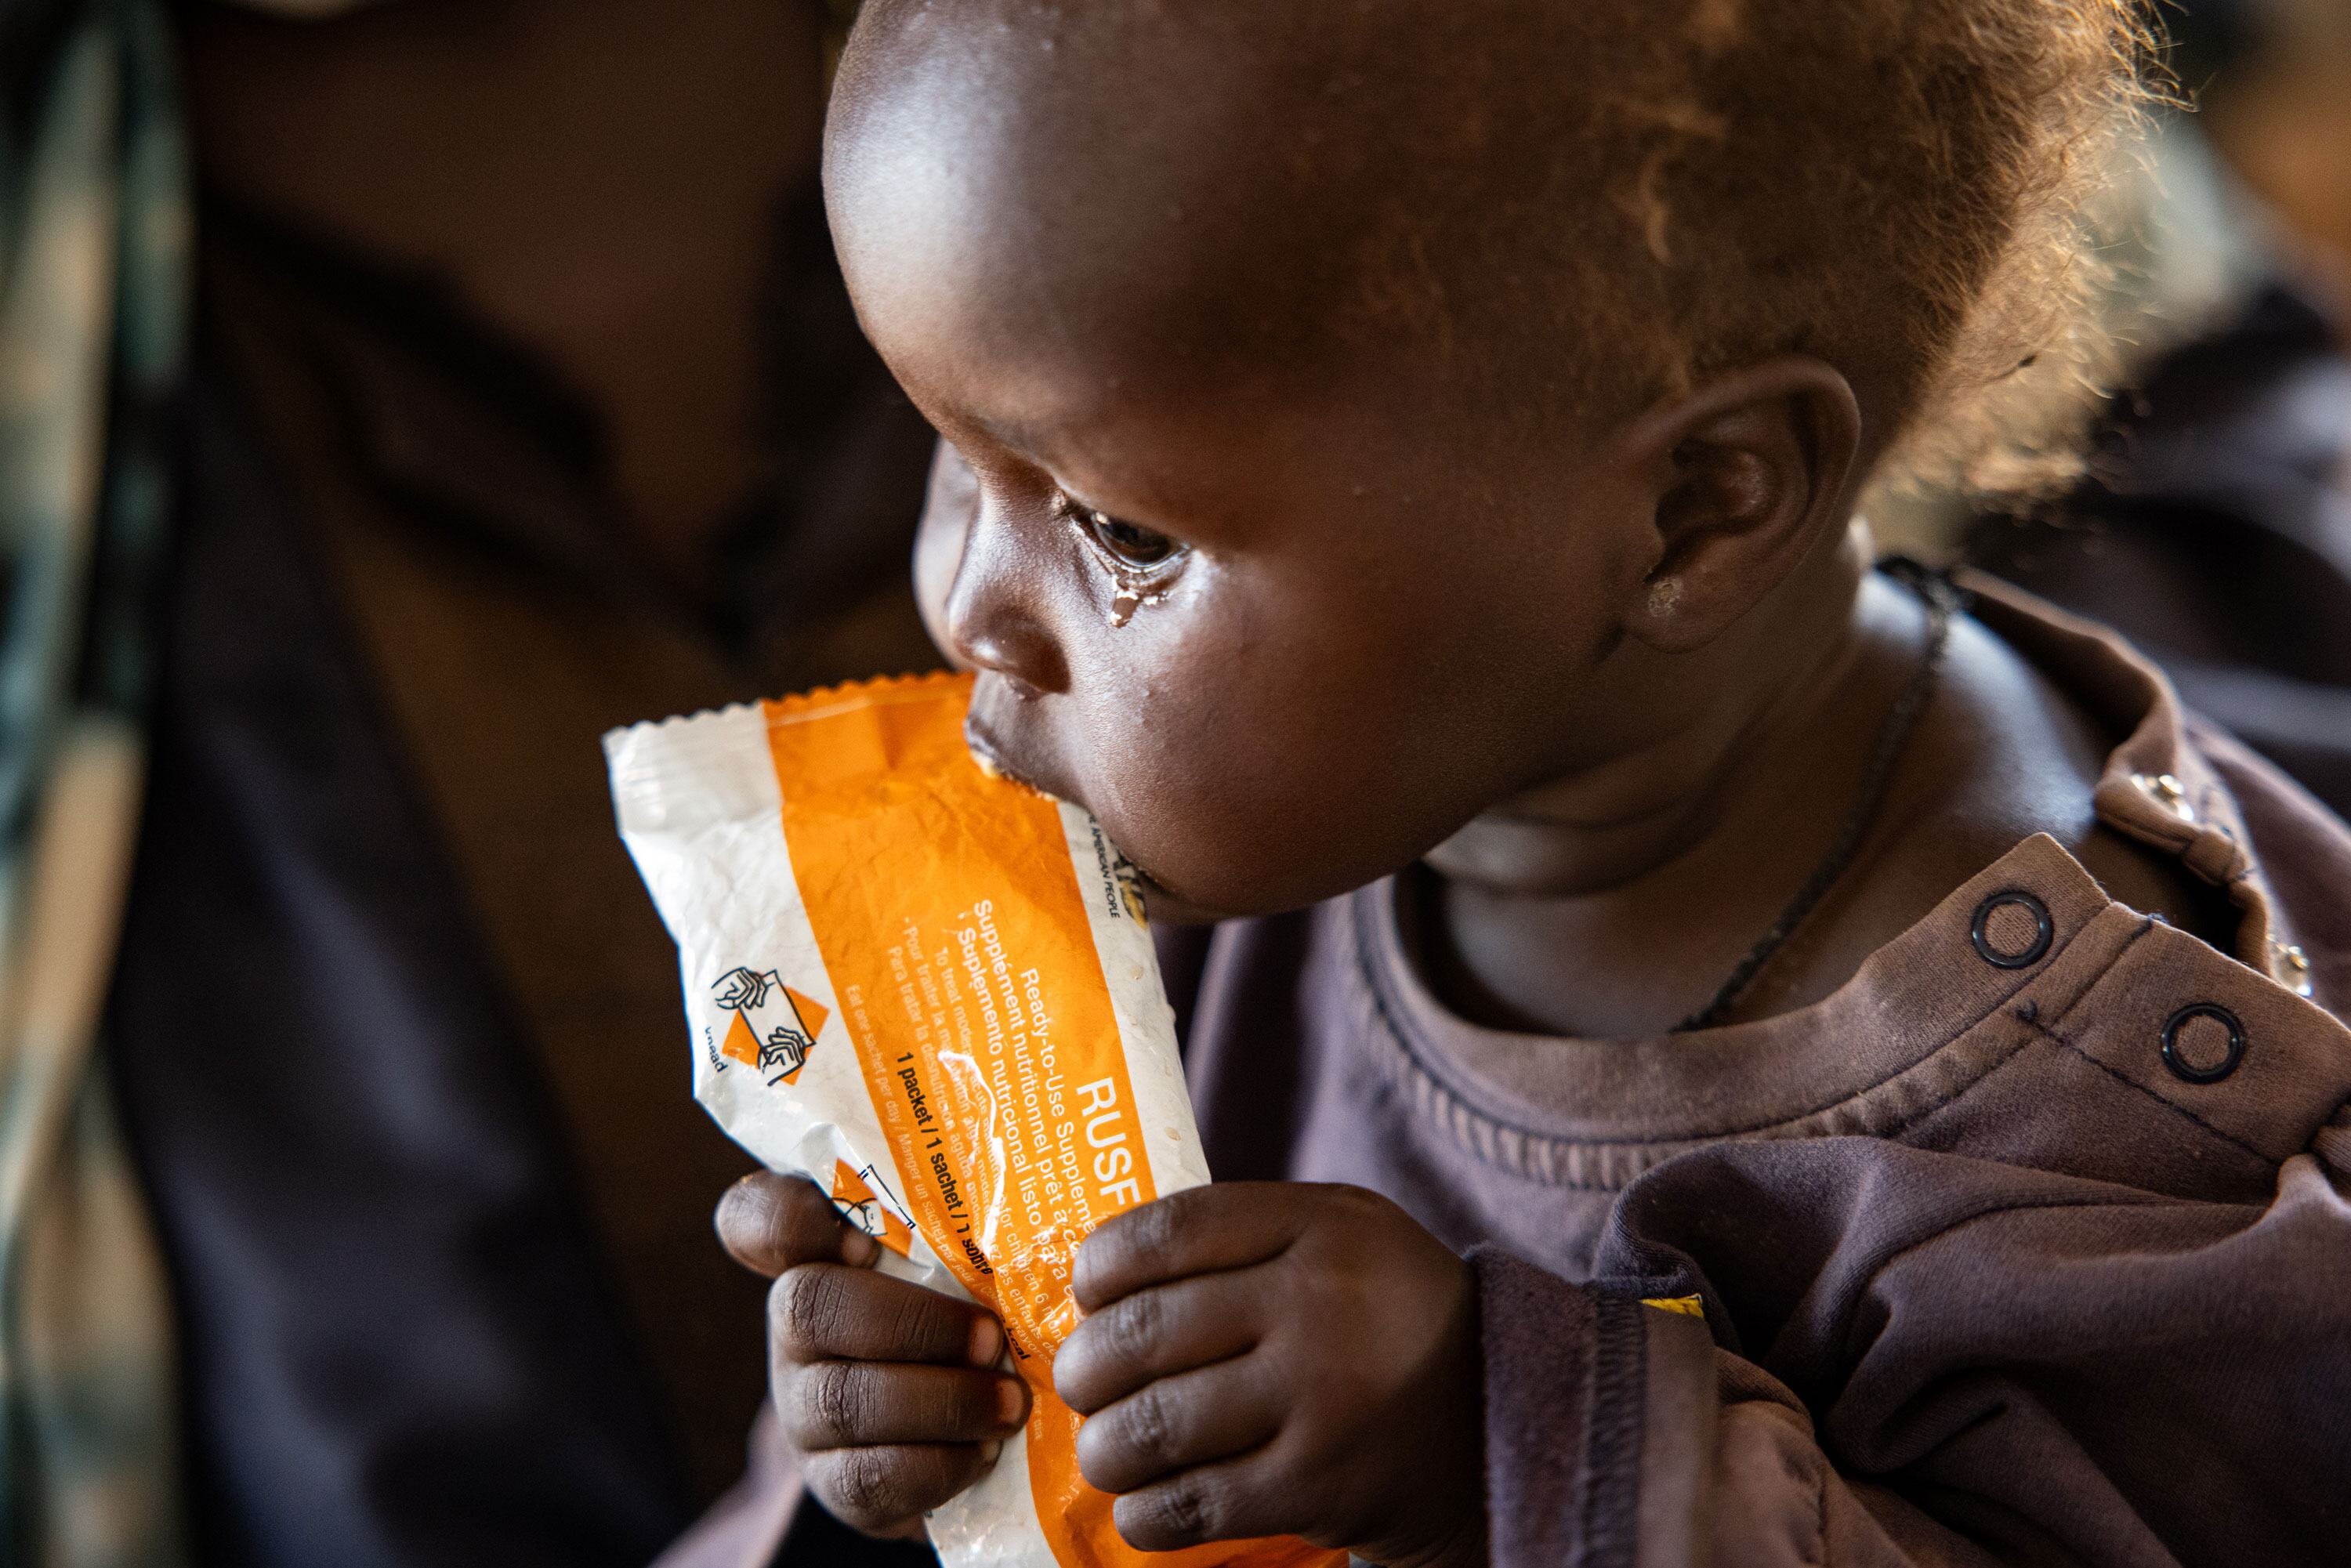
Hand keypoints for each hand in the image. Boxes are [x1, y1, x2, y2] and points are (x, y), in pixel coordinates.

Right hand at [715, 1172, 1030, 1537]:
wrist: (963, 1430)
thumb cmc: (969, 1318)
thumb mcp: (965, 1266)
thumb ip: (968, 1236)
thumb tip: (1037, 1223)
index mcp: (819, 1255)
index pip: (758, 1215)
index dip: (787, 1218)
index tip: (861, 1235)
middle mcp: (794, 1329)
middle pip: (810, 1307)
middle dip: (913, 1324)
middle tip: (993, 1340)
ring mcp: (803, 1409)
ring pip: (843, 1401)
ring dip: (942, 1402)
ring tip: (1011, 1404)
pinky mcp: (831, 1482)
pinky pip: (869, 1479)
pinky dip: (939, 1465)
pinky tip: (986, 1451)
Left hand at [1053, 1183, 1485, 1567]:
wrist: (1499, 1418)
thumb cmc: (1388, 1317)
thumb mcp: (1345, 1235)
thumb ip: (1247, 1234)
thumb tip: (1108, 1270)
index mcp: (1319, 1226)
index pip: (1171, 1231)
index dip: (1102, 1264)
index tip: (1086, 1291)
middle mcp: (1318, 1305)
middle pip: (1146, 1332)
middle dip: (1086, 1367)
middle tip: (1081, 1382)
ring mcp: (1320, 1399)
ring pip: (1155, 1425)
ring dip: (1105, 1447)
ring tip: (1106, 1450)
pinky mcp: (1318, 1485)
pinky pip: (1194, 1503)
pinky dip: (1147, 1512)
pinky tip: (1143, 1506)